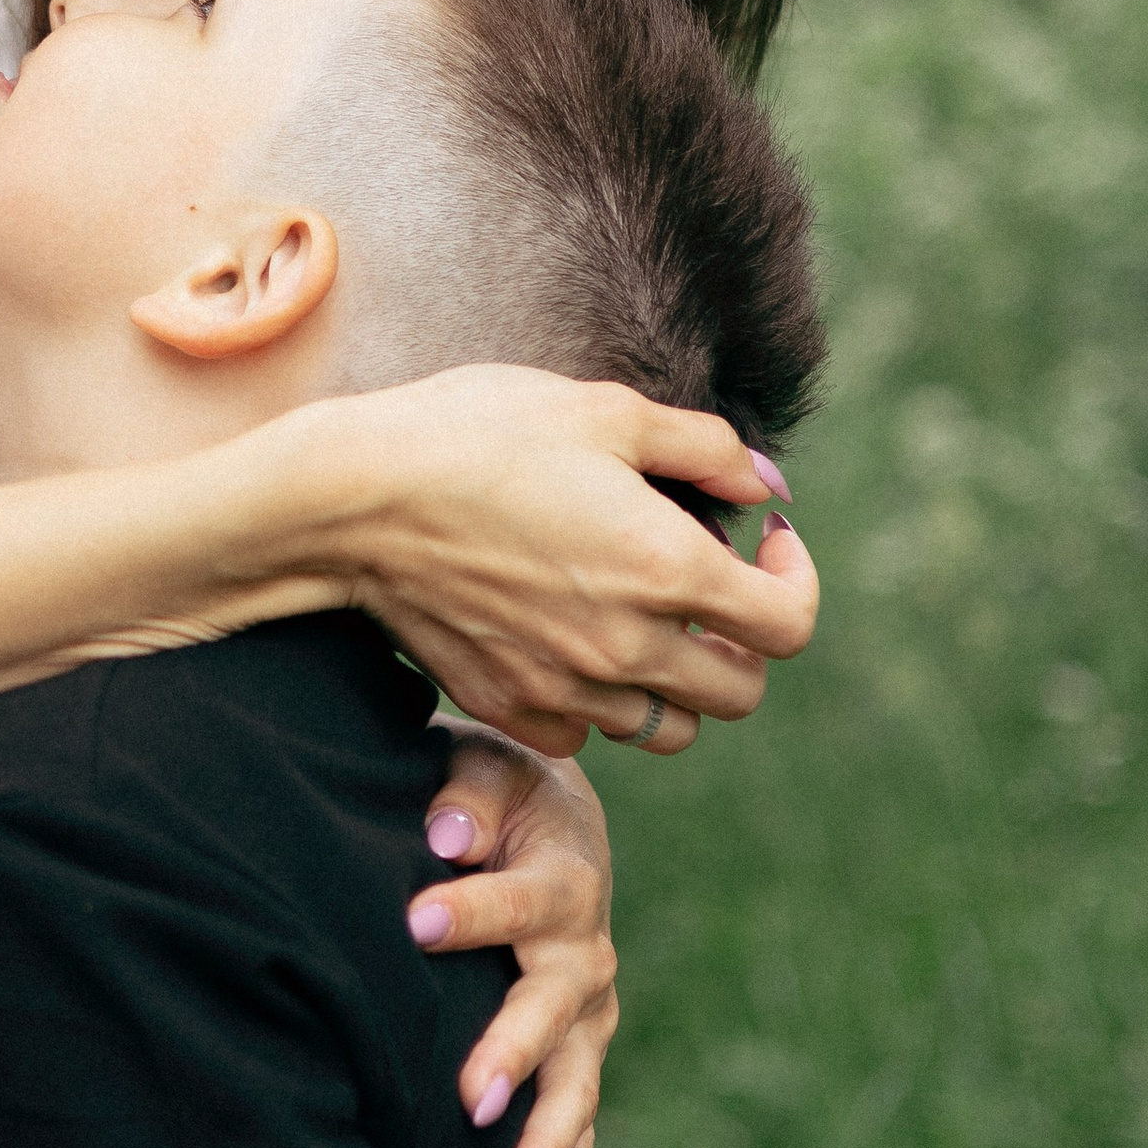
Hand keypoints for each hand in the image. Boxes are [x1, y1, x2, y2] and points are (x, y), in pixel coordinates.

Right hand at [288, 364, 817, 756]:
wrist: (352, 498)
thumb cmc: (476, 434)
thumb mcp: (603, 410)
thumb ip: (704, 448)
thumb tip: (768, 483)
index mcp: (665, 568)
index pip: (788, 626)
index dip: (795, 581)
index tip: (763, 542)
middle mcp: (626, 644)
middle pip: (740, 693)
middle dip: (743, 641)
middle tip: (709, 588)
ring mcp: (564, 686)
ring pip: (667, 729)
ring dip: (676, 683)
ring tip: (643, 621)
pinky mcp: (507, 705)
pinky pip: (584, 736)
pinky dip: (597, 704)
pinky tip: (573, 644)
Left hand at [406, 730, 614, 1147]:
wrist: (551, 820)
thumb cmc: (500, 792)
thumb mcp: (487, 765)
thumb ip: (468, 793)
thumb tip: (444, 834)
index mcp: (562, 876)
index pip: (517, 898)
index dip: (470, 909)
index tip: (415, 924)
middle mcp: (585, 952)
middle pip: (553, 1009)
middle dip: (512, 1053)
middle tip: (469, 1098)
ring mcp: (588, 1013)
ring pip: (576, 1081)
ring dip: (550, 1141)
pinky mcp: (577, 1051)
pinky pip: (581, 1119)